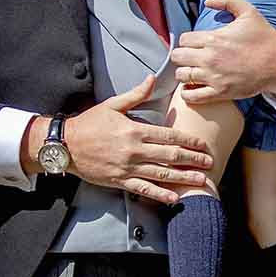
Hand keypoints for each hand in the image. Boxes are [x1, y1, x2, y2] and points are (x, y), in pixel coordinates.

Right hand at [23, 76, 213, 203]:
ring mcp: (128, 167)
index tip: (203, 144)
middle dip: (193, 159)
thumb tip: (152, 78)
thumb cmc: (90, 124)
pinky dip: (159, 195)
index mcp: (135, 130)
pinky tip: (174, 198)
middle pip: (170, 155)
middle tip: (210, 162)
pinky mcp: (120, 181)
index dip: (189, 140)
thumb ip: (136, 95)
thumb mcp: (112, 105)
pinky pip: (143, 189)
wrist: (65, 144)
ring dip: (183, 177)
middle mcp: (134, 150)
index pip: (169, 135)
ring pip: (161, 174)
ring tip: (201, 180)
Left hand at [168, 0, 275, 106]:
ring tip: (192, 72)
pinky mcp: (220, 93)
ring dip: (185, 74)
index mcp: (213, 38)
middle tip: (191, 58)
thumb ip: (228, 0)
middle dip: (182, 56)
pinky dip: (188, 93)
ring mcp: (214, 77)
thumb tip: (208, 2)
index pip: (183, 40)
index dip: (187, 42)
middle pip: (178, 57)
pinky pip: (192, 96)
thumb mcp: (249, 12)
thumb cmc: (264, 38)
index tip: (194, 45)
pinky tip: (193, 88)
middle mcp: (210, 57)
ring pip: (182, 76)